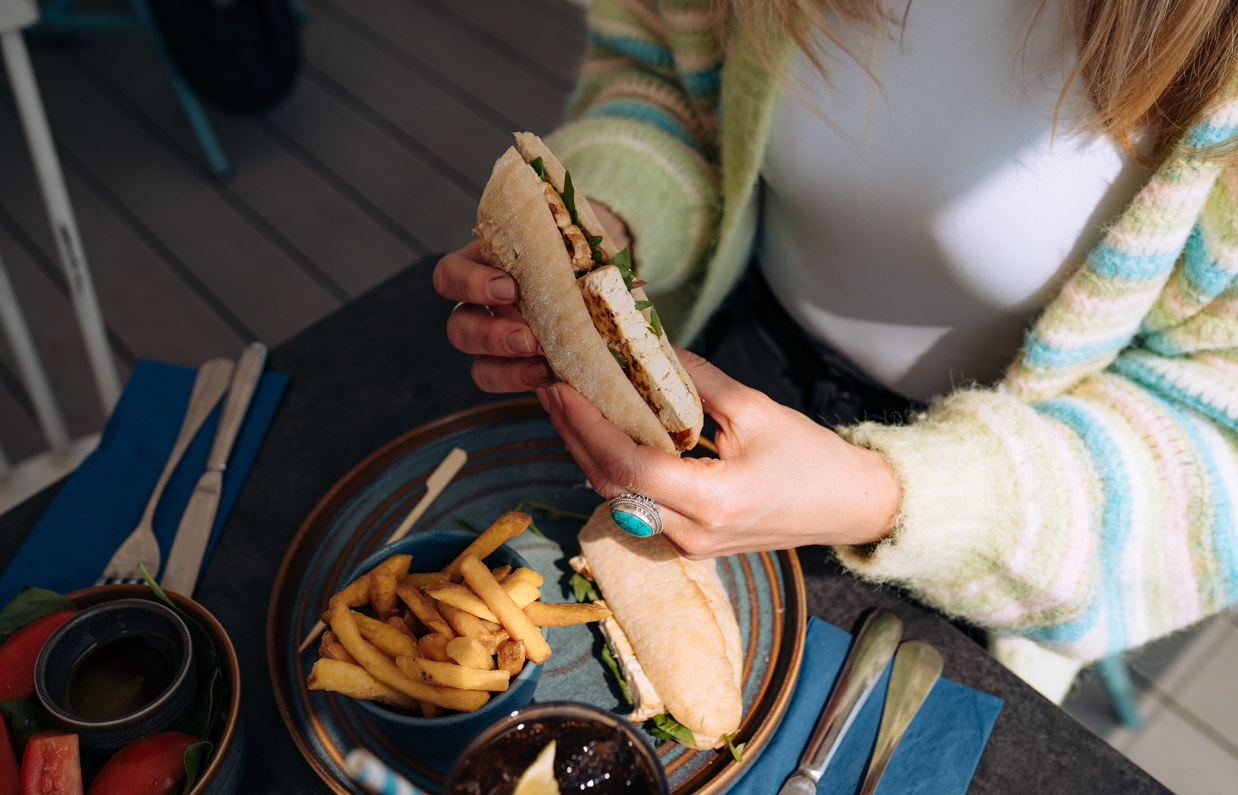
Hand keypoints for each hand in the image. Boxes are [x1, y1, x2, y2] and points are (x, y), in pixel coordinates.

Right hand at [432, 200, 630, 393]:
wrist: (600, 280)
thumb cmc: (581, 253)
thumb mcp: (575, 241)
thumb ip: (572, 245)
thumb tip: (592, 254)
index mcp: (484, 265)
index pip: (451, 273)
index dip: (470, 283)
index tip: (510, 288)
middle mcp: (480, 305)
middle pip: (458, 325)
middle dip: (490, 335)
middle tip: (529, 338)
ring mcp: (494, 339)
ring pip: (476, 363)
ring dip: (504, 366)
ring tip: (542, 365)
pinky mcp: (513, 364)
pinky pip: (499, 380)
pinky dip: (520, 381)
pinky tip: (550, 377)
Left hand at [535, 349, 900, 556]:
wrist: (849, 507)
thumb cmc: (812, 459)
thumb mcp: (756, 410)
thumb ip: (696, 381)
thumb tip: (649, 348)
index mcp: (713, 500)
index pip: (629, 464)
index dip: (588, 425)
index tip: (563, 389)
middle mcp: (693, 531)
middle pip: (609, 484)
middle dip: (574, 435)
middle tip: (552, 389)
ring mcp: (689, 544)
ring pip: (617, 498)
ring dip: (588, 452)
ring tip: (569, 407)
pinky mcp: (689, 541)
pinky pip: (636, 506)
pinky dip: (615, 469)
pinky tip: (604, 435)